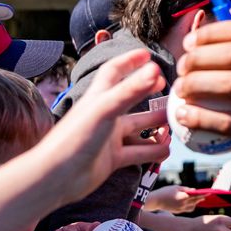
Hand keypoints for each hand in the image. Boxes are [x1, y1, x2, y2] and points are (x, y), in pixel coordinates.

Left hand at [37, 49, 168, 201]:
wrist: (56, 176)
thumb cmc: (75, 138)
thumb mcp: (106, 109)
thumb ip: (131, 90)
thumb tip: (155, 70)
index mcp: (99, 97)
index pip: (114, 71)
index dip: (129, 60)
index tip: (147, 54)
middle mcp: (104, 114)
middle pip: (130, 99)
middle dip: (148, 94)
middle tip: (169, 90)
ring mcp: (108, 137)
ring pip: (137, 127)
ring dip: (155, 125)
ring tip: (174, 122)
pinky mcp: (111, 158)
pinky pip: (136, 152)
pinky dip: (152, 151)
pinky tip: (166, 150)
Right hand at [144, 185, 203, 213]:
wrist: (155, 201)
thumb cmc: (165, 192)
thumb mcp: (175, 187)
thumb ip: (185, 189)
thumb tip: (194, 190)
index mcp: (183, 197)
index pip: (196, 196)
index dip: (203, 194)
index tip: (209, 192)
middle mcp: (183, 204)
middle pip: (195, 202)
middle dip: (201, 198)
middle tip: (206, 195)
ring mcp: (180, 209)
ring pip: (192, 207)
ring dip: (196, 203)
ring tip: (199, 199)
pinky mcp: (178, 212)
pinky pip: (187, 209)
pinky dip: (191, 206)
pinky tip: (192, 203)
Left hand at [173, 20, 230, 169]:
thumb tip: (207, 21)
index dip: (211, 33)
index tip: (189, 42)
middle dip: (199, 58)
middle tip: (182, 67)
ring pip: (230, 85)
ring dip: (196, 84)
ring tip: (181, 88)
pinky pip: (226, 123)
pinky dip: (199, 117)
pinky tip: (183, 115)